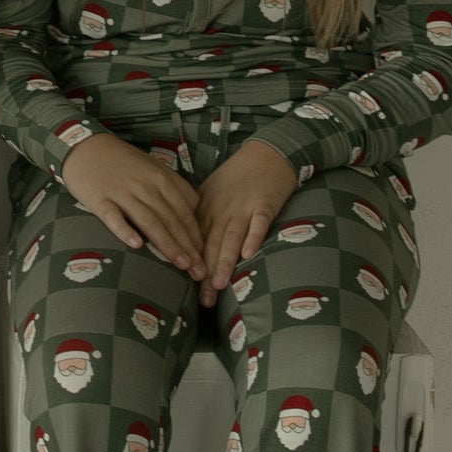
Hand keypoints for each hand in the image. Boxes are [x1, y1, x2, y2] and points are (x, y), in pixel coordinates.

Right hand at [60, 131, 205, 276]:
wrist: (87, 148)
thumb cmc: (123, 162)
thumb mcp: (154, 168)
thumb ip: (174, 187)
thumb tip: (195, 209)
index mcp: (161, 179)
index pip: (184, 212)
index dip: (196, 236)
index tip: (205, 258)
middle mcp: (146, 186)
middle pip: (171, 220)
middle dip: (188, 247)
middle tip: (200, 271)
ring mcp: (122, 192)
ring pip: (149, 221)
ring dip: (167, 244)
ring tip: (181, 265)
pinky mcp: (100, 199)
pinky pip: (114, 217)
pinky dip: (125, 231)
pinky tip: (136, 245)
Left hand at [192, 140, 297, 301]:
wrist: (267, 152)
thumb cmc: (238, 176)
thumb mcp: (210, 193)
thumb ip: (199, 217)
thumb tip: (184, 243)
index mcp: (206, 209)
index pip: (195, 241)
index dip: (190, 264)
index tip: (184, 288)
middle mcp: (221, 210)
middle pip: (211, 245)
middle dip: (205, 273)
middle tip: (202, 299)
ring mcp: (243, 207)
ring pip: (231, 237)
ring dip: (224, 261)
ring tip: (218, 284)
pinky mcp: (265, 203)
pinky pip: (259, 222)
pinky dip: (254, 237)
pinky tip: (248, 253)